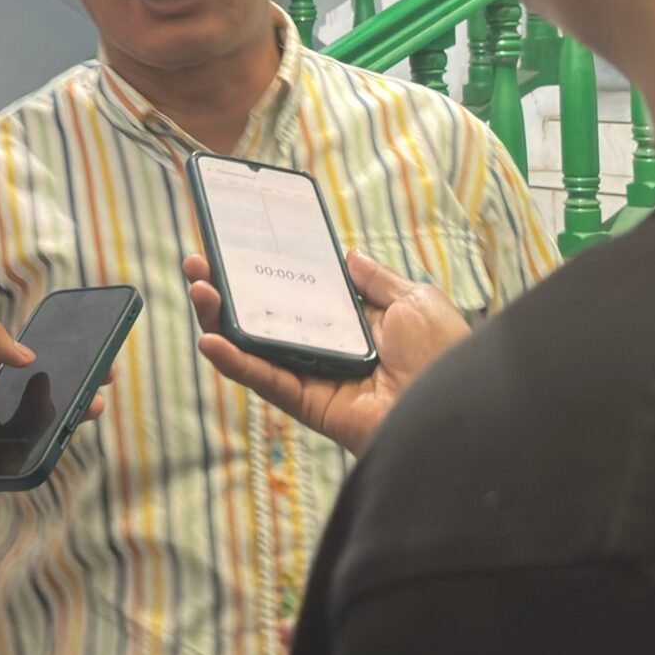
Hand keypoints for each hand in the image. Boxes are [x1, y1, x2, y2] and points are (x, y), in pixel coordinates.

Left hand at [0, 323, 109, 513]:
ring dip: (64, 420)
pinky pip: (19, 463)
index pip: (25, 367)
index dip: (55, 361)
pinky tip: (61, 438)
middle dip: (72, 390)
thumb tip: (29, 356)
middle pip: (38, 400)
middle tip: (101, 382)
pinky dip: (41, 452)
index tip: (86, 354)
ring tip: (90, 407)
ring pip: (35, 431)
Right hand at [182, 252, 472, 455]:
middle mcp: (328, 349)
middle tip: (198, 265)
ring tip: (197, 290)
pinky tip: (210, 342)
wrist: (457, 403)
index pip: (296, 294)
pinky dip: (237, 364)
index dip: (264, 274)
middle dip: (228, 294)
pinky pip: (268, 382)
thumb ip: (376, 280)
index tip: (234, 249)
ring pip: (256, 350)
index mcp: (352, 324)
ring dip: (221, 322)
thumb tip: (349, 256)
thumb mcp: (413, 300)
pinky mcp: (310, 405)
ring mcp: (315, 378)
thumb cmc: (444, 352)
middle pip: (266, 320)